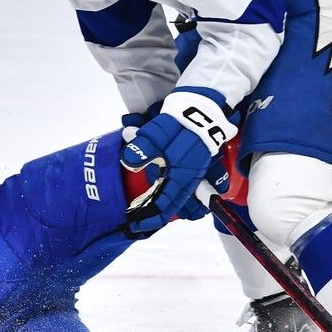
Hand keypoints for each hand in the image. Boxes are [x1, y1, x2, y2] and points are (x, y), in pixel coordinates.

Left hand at [121, 90, 235, 233]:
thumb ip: (143, 148)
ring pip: (188, 201)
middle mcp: (192, 179)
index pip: (166, 206)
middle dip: (159, 215)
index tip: (135, 224)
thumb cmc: (179, 121)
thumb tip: (129, 162)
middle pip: (178, 207)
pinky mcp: (201, 165)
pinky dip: (184, 197)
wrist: (202, 106)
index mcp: (181, 175)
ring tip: (155, 210)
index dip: (150, 217)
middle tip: (142, 219)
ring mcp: (198, 173)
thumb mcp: (157, 132)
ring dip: (173, 207)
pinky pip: (193, 190)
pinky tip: (173, 194)